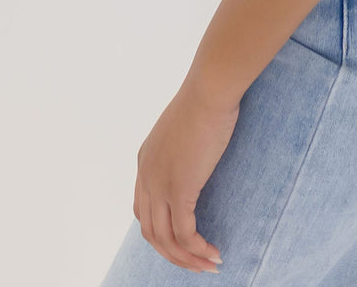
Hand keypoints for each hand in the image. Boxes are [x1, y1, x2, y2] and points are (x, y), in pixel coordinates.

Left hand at [133, 77, 240, 272]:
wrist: (209, 90)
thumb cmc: (206, 100)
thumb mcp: (185, 128)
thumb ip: (183, 148)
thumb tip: (197, 156)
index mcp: (145, 160)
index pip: (143, 210)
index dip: (161, 231)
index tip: (183, 241)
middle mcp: (146, 176)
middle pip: (151, 232)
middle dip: (173, 253)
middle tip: (196, 263)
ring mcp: (160, 184)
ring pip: (165, 240)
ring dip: (186, 259)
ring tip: (208, 266)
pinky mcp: (179, 189)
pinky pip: (185, 233)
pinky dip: (198, 249)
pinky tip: (214, 253)